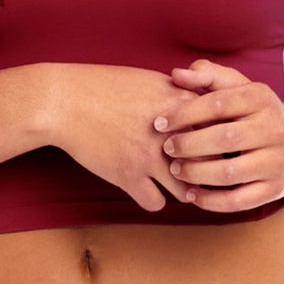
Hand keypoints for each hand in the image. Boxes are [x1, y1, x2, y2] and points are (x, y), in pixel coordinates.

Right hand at [45, 64, 207, 211]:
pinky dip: (153, 200)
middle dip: (206, 170)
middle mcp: (171, 133)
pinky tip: (146, 189)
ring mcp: (149, 157)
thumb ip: (179, 94)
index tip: (212, 147)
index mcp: (180, 105)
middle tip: (198, 172)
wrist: (63, 100)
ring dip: (182, 190)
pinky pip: (156, 203)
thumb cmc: (103, 86)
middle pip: (210, 163)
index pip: (220, 131)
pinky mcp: (127, 176)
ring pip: (187, 191)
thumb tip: (200, 103)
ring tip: (174, 184)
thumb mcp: (149, 80)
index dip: (218, 142)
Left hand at [150, 58, 283, 212]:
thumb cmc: (253, 113)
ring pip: (230, 173)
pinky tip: (191, 195)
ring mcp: (276, 161)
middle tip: (166, 149)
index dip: (184, 114)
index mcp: (261, 99)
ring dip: (196, 174)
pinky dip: (211, 201)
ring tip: (176, 170)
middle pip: (224, 139)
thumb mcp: (238, 88)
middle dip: (188, 145)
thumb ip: (208, 76)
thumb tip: (176, 74)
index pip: (218, 104)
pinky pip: (239, 201)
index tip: (158, 123)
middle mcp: (273, 129)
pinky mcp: (274, 189)